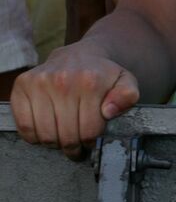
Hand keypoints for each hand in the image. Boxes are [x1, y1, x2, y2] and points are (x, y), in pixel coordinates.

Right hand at [10, 44, 139, 159]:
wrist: (80, 55)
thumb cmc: (102, 74)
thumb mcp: (125, 82)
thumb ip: (127, 96)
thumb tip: (109, 111)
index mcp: (91, 81)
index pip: (89, 130)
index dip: (91, 141)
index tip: (90, 141)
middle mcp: (63, 80)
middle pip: (67, 135)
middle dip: (74, 146)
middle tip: (76, 146)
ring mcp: (40, 82)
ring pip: (45, 134)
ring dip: (55, 144)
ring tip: (62, 139)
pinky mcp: (22, 85)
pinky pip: (25, 126)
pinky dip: (35, 137)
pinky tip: (46, 131)